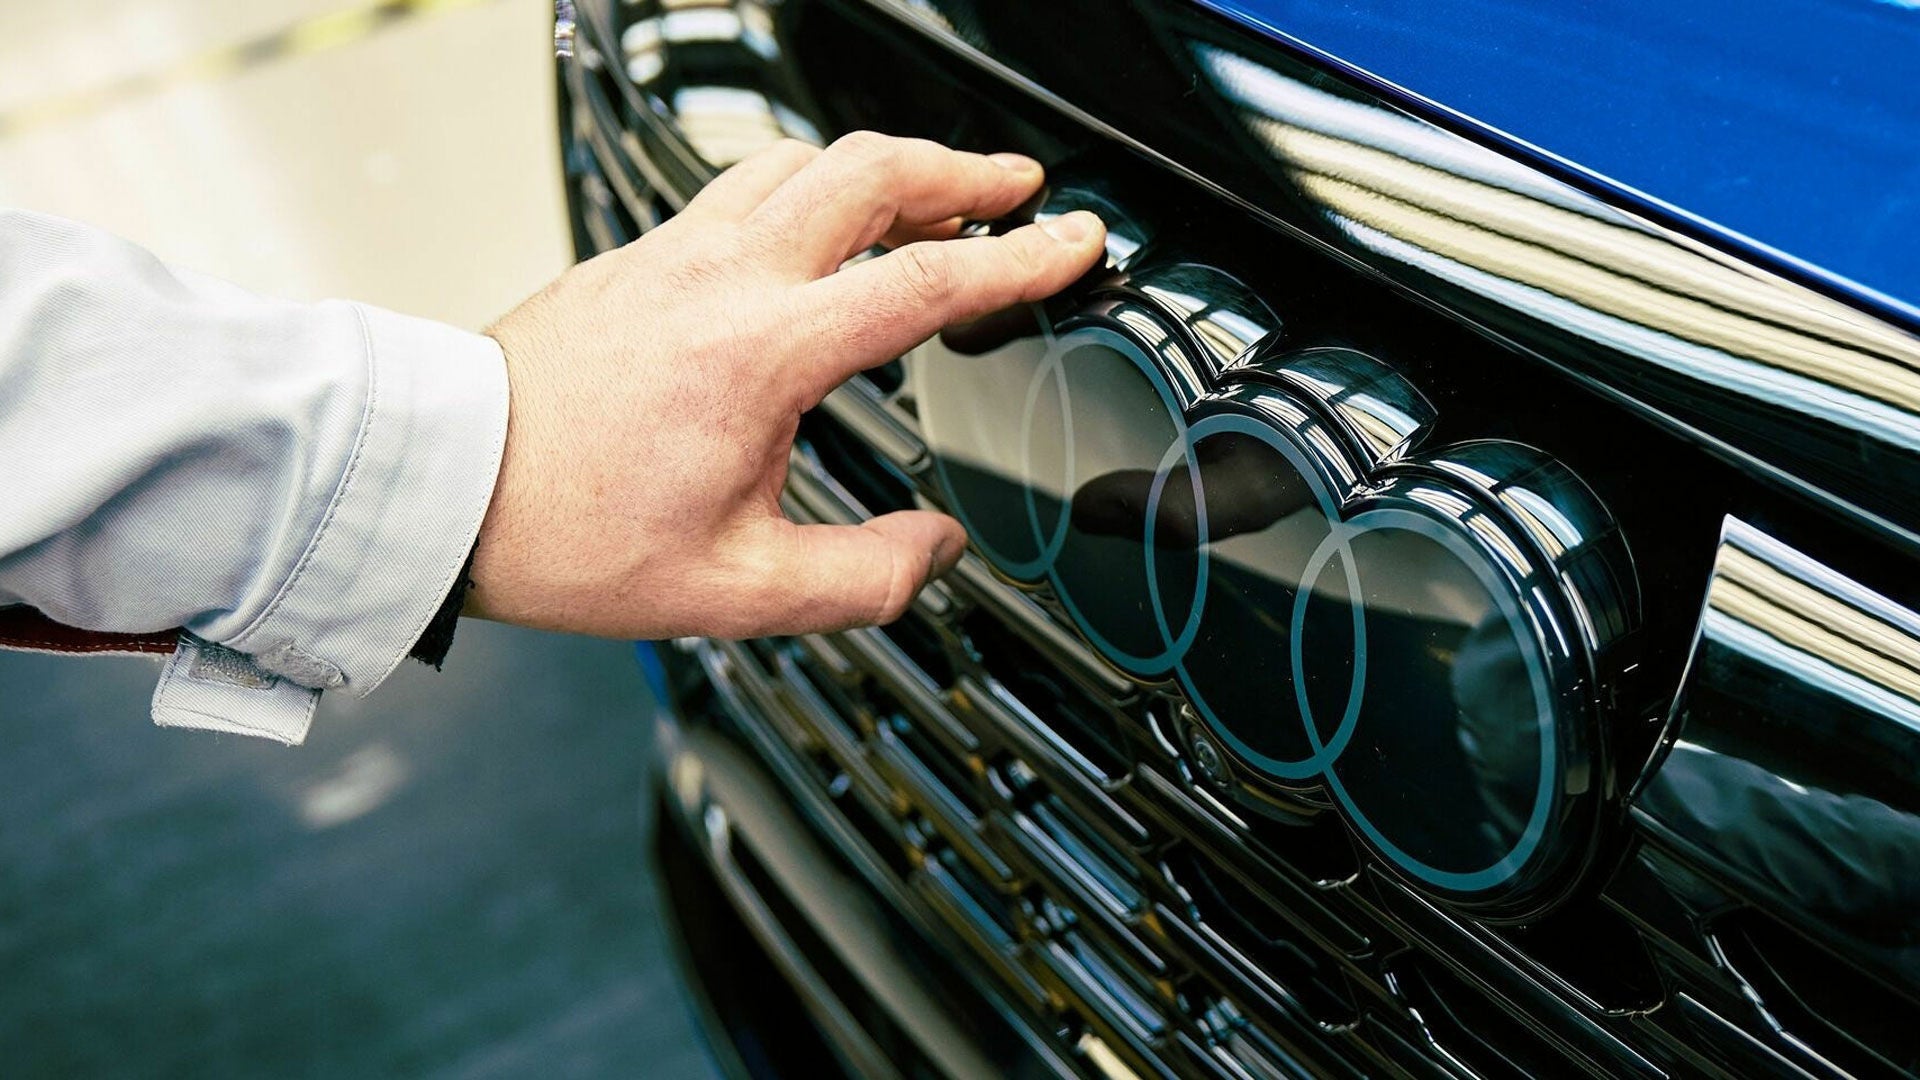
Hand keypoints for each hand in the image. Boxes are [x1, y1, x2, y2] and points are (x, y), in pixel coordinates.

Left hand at [468, 132, 1107, 638]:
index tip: (1072, 241)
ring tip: (935, 197)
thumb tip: (934, 554)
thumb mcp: (734, 590)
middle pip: (867, 172)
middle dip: (962, 169)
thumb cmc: (568, 532)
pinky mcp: (638, 255)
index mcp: (762, 354)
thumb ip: (860, 579)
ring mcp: (674, 254)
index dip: (1019, 259)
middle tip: (1017, 188)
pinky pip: (744, 183)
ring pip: (802, 160)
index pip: (924, 280)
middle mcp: (722, 280)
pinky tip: (819, 220)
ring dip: (884, 167)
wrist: (447, 485)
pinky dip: (810, 183)